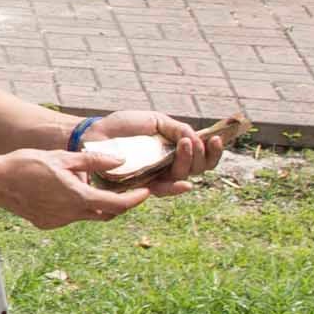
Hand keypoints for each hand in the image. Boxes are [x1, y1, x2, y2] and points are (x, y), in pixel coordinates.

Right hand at [0, 147, 151, 228]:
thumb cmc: (26, 165)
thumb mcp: (62, 157)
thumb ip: (94, 161)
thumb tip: (120, 160)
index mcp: (79, 197)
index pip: (118, 204)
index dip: (135, 199)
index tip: (145, 192)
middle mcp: (71, 214)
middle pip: (106, 213)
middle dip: (118, 203)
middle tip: (124, 189)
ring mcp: (58, 221)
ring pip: (87, 215)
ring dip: (94, 204)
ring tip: (90, 186)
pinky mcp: (46, 223)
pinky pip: (69, 216)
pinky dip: (74, 206)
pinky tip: (63, 192)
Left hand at [76, 109, 219, 186]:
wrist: (96, 133)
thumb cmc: (124, 127)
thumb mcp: (156, 121)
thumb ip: (178, 129)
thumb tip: (198, 140)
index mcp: (175, 150)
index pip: (202, 156)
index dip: (213, 151)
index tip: (217, 138)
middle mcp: (169, 166)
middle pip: (198, 169)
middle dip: (202, 156)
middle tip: (192, 142)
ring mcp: (157, 177)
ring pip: (183, 178)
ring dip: (188, 162)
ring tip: (184, 144)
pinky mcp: (142, 187)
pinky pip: (162, 191)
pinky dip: (174, 187)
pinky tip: (184, 183)